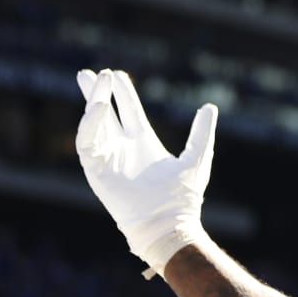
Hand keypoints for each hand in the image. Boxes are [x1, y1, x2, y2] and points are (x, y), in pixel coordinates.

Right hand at [75, 68, 217, 276]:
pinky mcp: (96, 170)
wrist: (167, 223)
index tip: (116, 74)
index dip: (122, 93)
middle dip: (97, 92)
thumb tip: (210, 107)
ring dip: (92, 101)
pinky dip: (90, 123)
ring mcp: (108, 158)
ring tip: (94, 81)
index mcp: (143, 143)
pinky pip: (87, 142)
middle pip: (105, 114)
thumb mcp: (197, 159)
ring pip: (94, 123)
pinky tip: (97, 107)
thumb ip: (201, 133)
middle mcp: (123, 148)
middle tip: (91, 73)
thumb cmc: (183, 197)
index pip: (129, 111)